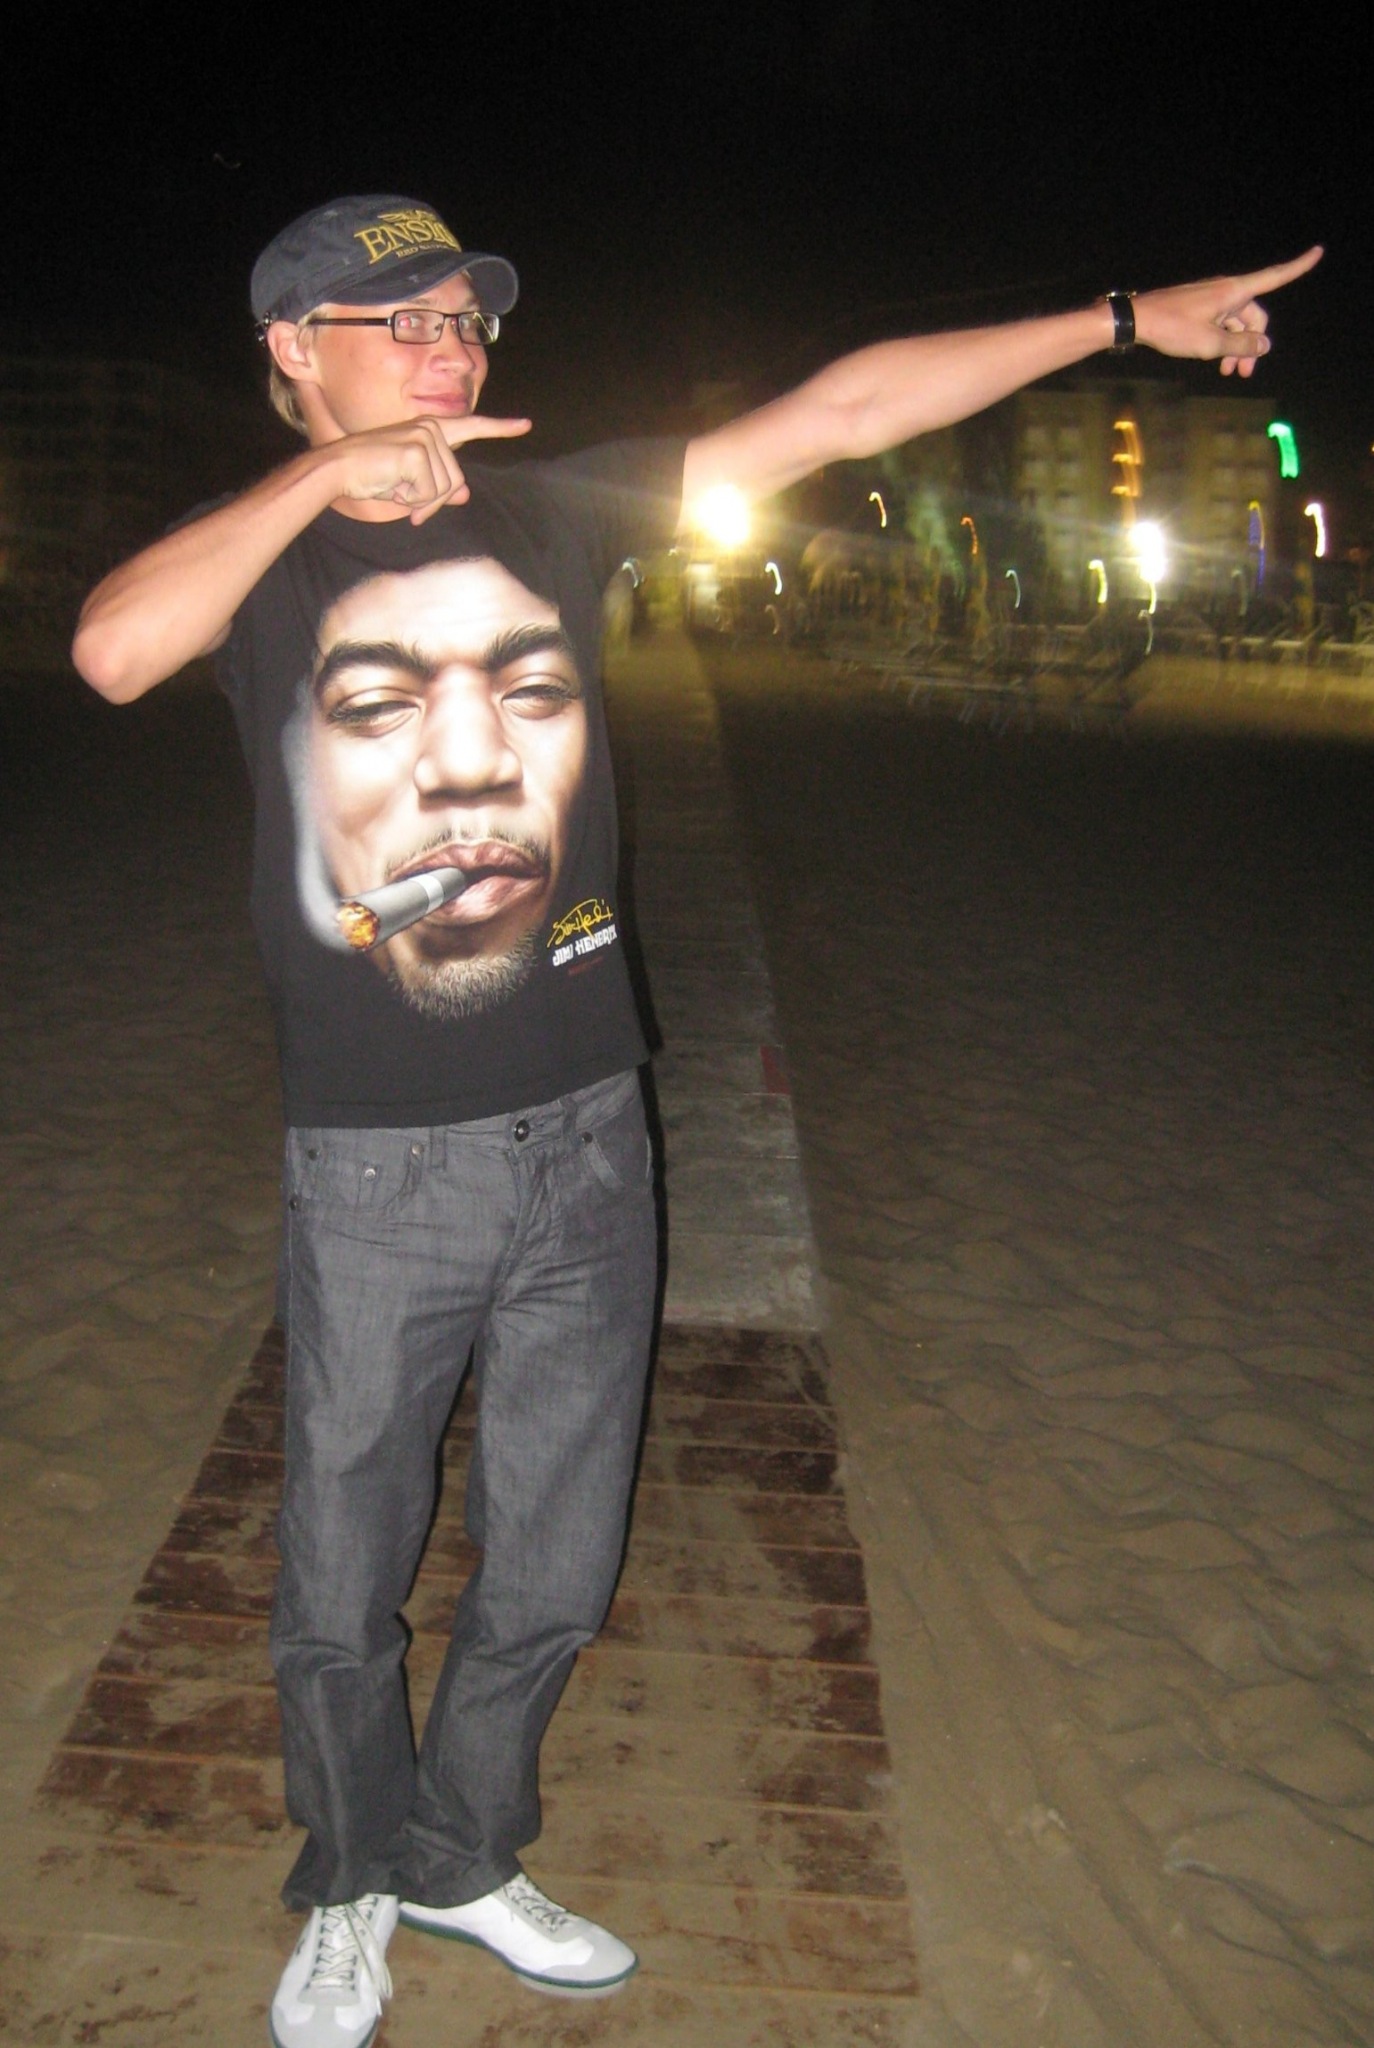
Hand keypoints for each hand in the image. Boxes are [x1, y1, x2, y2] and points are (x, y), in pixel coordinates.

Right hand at [331, 412, 532, 521]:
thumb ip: (439, 486)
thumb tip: (464, 494)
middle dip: (434, 501)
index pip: (471, 427)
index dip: (499, 428)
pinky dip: (412, 500)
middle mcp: (431, 427)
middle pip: (456, 480)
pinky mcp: (417, 451)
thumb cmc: (372, 475)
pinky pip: (429, 492)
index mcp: (430, 429)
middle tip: (408, 503)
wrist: (339, 469)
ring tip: (396, 489)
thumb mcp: (411, 484)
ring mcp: (425, 436)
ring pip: (445, 488)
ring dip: (421, 502)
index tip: (525, 425)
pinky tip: (392, 486)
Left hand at [1133, 246, 1322, 376]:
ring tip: (1230, 372)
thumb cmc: (1172, 328)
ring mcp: (1212, 298)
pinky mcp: (1200, 307)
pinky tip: (1217, 361)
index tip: (1319, 251)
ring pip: (1237, 323)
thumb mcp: (1210, 343)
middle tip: (1243, 372)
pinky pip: (1221, 323)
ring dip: (1237, 347)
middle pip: (1254, 315)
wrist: (1136, 319)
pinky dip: (1223, 341)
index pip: (1275, 277)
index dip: (1298, 266)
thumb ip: (1241, 345)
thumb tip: (1265, 345)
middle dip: (1254, 343)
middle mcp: (1227, 290)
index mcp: (1234, 291)